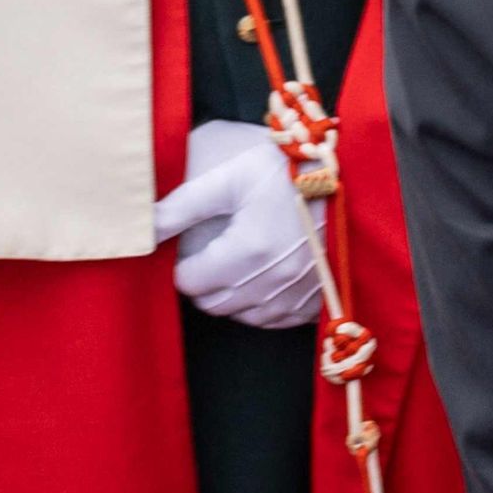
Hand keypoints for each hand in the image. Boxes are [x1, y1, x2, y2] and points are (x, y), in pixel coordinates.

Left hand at [152, 118, 324, 330]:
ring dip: (235, 298)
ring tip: (239, 270)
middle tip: (210, 259)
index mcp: (247, 250)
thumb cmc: (289, 172)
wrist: (353, 176)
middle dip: (205, 284)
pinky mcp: (320, 296)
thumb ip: (180, 207)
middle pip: (215, 304)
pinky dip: (267, 308)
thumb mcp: (231, 179)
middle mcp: (274, 279)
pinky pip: (281, 320)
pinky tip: (266, 283)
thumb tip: (139, 228)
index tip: (190, 251)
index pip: (191, 283)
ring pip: (246, 316)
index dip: (183, 267)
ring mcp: (300, 291)